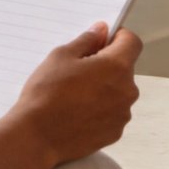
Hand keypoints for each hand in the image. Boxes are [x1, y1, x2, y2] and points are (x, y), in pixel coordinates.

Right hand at [5, 22, 141, 166]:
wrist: (37, 137)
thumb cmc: (47, 93)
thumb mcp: (61, 56)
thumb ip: (86, 40)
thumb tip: (101, 31)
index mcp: (117, 66)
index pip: (132, 42)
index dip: (118, 38)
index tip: (101, 42)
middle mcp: (127, 90)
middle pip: (124, 68)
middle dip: (106, 65)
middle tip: (79, 71)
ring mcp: (122, 114)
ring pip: (118, 92)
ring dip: (104, 88)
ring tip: (75, 95)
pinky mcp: (115, 133)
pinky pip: (113, 113)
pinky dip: (101, 110)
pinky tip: (78, 113)